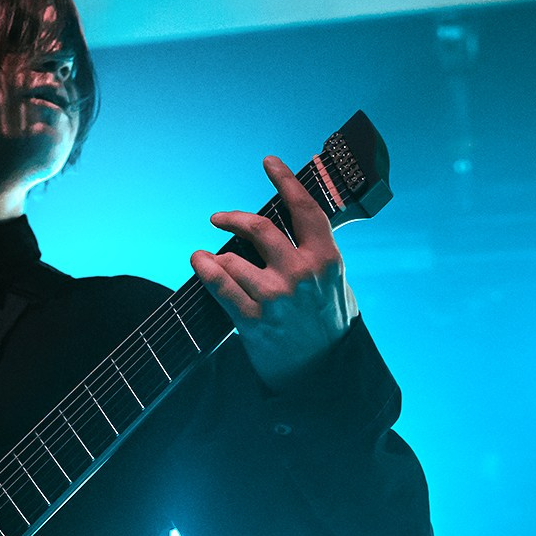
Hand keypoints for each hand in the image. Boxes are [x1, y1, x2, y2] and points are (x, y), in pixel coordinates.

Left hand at [192, 155, 357, 389]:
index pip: (304, 208)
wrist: (323, 373)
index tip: (269, 162)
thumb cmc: (328, 323)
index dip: (285, 180)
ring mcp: (277, 298)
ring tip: (208, 257)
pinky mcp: (254, 321)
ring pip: (232, 257)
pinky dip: (205, 269)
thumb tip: (295, 220)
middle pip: (258, 228)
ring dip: (215, 254)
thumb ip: (318, 251)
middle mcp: (302, 274)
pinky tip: (199, 262)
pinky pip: (220, 286)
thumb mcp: (336, 282)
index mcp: (327, 259)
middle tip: (218, 218)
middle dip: (232, 218)